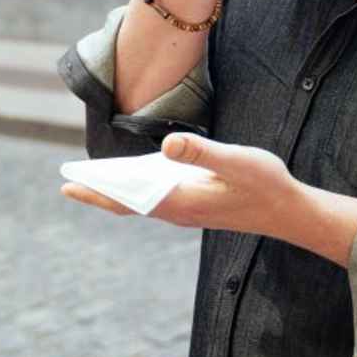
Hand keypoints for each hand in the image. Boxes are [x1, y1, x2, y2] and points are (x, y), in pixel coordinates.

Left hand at [61, 134, 297, 237]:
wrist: (289, 211)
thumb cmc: (265, 183)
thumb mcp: (236, 161)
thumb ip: (201, 152)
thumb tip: (165, 145)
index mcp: (181, 202)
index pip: (128, 200)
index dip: (97, 192)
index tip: (68, 185)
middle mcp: (178, 211)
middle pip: (128, 203)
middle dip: (98, 192)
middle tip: (66, 180)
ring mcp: (186, 210)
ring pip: (141, 202)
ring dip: (116, 191)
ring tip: (90, 176)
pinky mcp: (194, 205)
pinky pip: (156, 198)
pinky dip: (137, 188)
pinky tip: (130, 174)